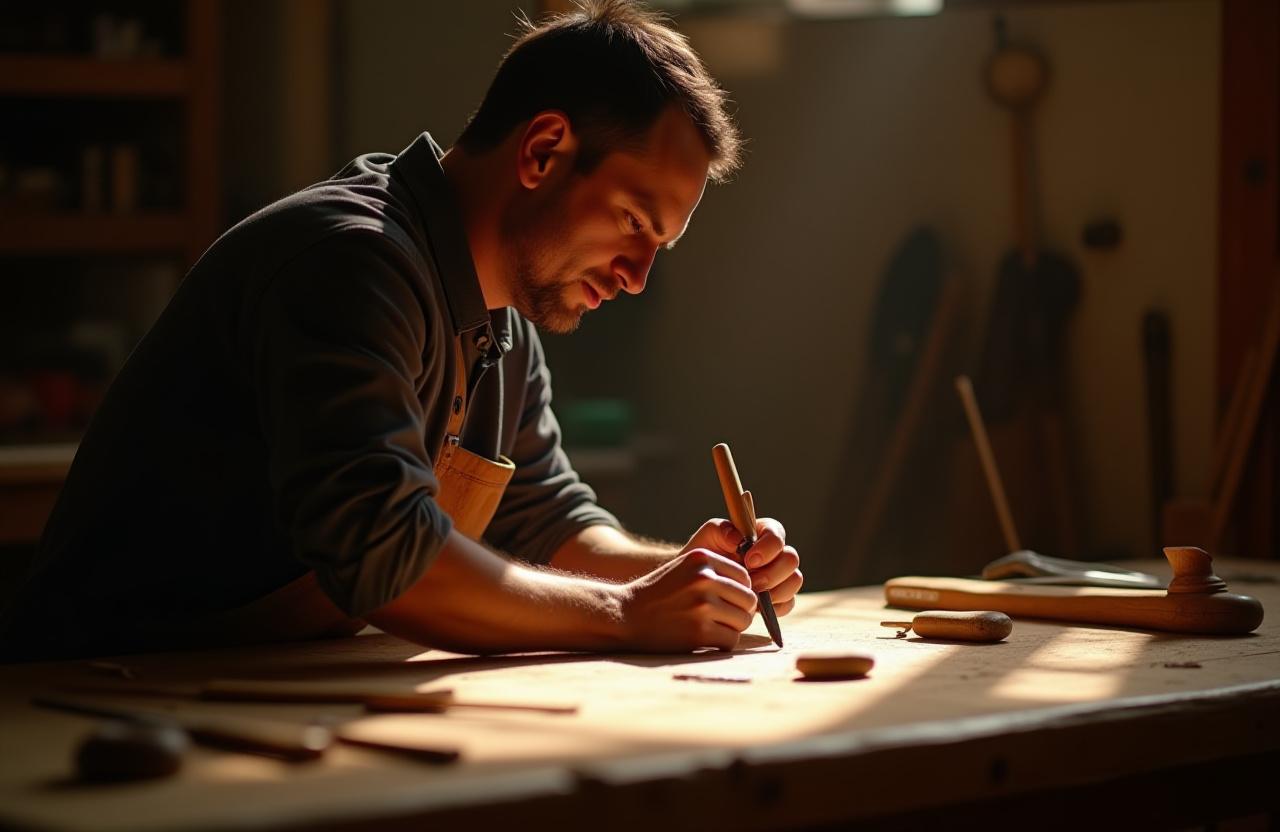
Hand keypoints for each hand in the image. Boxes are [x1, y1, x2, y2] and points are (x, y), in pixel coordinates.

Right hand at [619, 548, 756, 650]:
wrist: (624, 615)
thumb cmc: (657, 593)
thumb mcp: (684, 568)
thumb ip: (716, 571)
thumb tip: (757, 588)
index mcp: (702, 558)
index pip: (745, 577)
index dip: (738, 592)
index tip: (724, 601)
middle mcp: (704, 579)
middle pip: (748, 600)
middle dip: (739, 612)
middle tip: (720, 619)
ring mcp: (703, 606)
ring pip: (743, 621)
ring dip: (731, 629)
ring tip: (711, 628)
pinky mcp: (700, 632)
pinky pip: (731, 641)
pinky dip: (722, 644)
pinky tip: (705, 640)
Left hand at [680, 518, 803, 616]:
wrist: (700, 584)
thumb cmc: (705, 556)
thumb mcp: (706, 538)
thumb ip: (720, 530)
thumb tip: (738, 539)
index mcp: (762, 533)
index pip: (777, 535)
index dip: (768, 548)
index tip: (748, 560)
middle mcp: (776, 553)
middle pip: (791, 559)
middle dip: (772, 573)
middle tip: (751, 583)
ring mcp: (781, 576)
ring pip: (795, 580)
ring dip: (775, 590)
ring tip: (752, 595)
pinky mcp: (780, 597)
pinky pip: (789, 602)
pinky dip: (775, 607)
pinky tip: (756, 608)